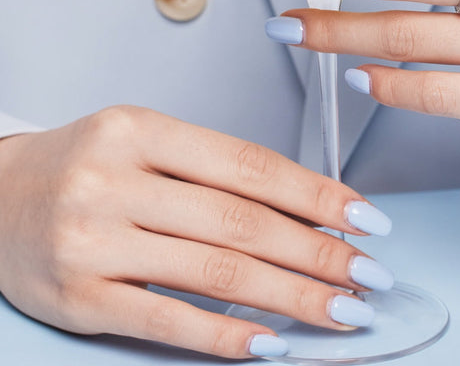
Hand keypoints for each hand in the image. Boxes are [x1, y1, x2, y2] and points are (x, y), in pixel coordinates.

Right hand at [0, 106, 392, 358]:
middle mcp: (115, 181)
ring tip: (340, 308)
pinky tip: (270, 342)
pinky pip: (167, 319)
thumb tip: (302, 208)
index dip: (316, 194)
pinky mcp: (78, 298)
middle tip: (368, 272)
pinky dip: (226, 335)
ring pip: (215, 272)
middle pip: (241, 222)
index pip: (250, 164)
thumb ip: (214, 170)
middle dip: (317, 252)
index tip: (364, 218)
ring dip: (290, 296)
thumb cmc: (84, 164)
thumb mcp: (145, 141)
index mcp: (141, 129)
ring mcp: (93, 242)